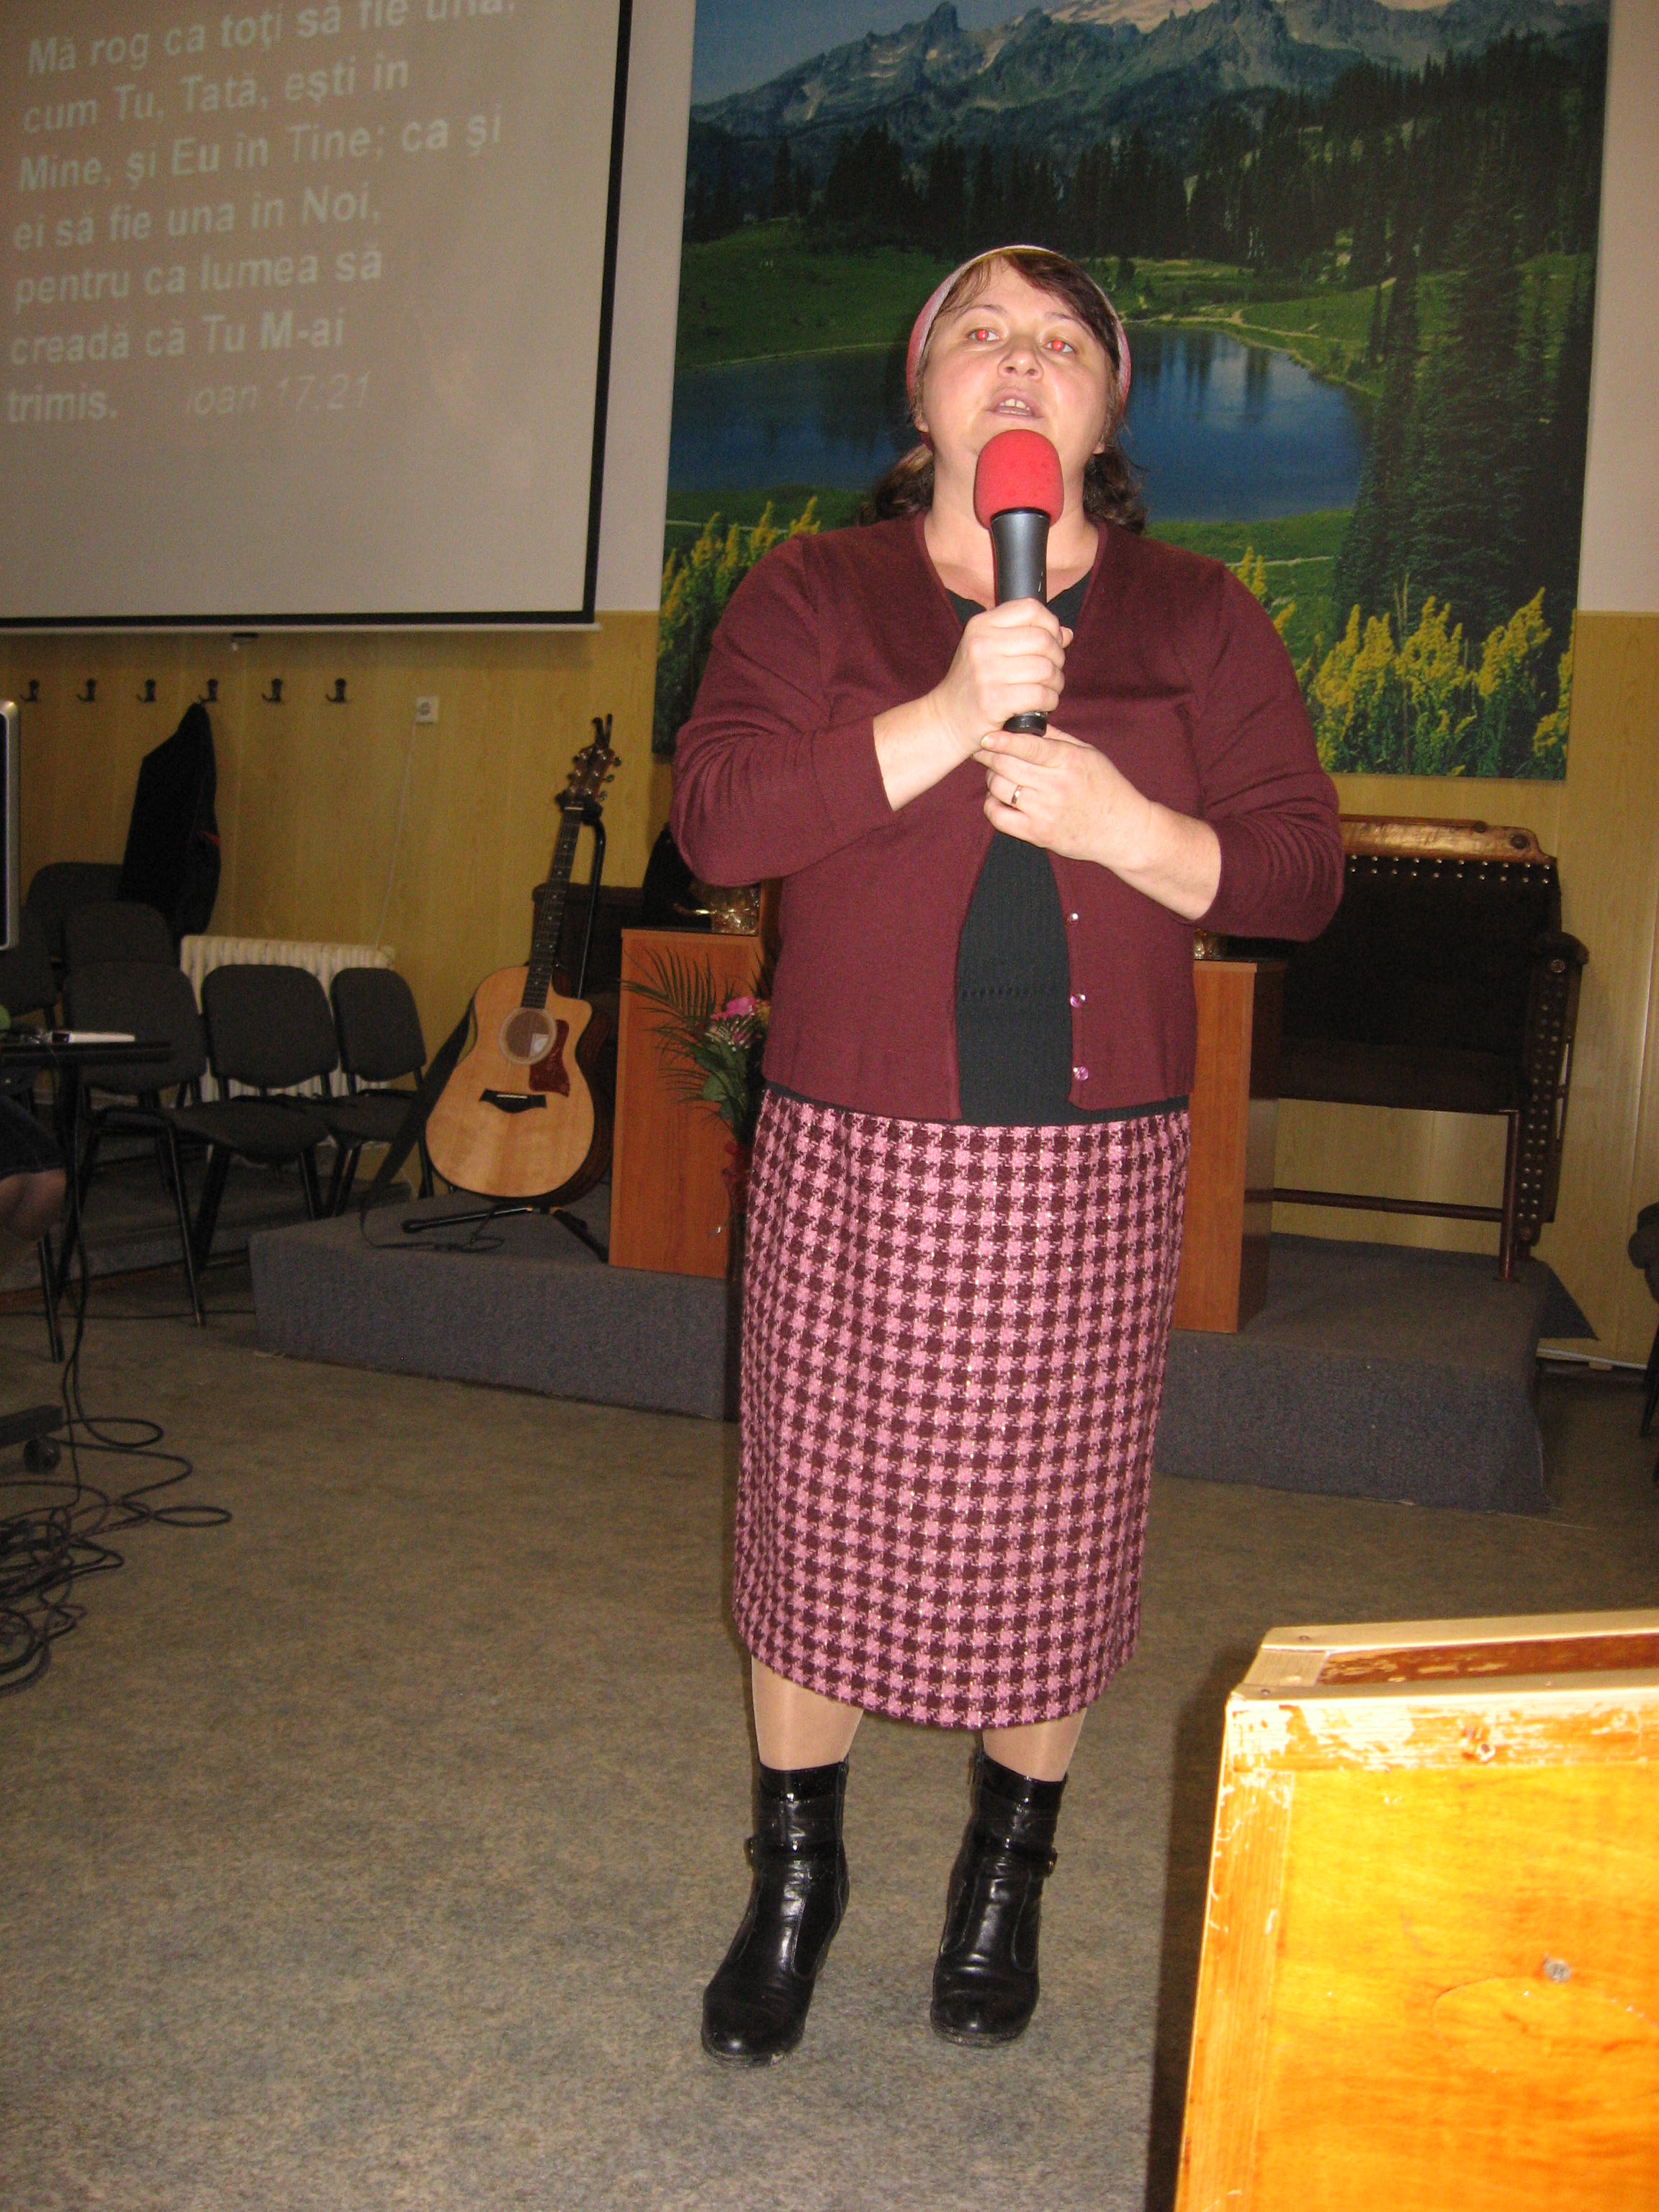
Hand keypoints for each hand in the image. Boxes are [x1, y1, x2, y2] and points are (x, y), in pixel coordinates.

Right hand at [929, 601, 1071, 760]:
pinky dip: (1050, 701)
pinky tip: (1044, 704)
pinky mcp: (994, 700)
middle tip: (1053, 671)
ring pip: (1046, 668)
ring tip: (1049, 689)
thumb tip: (1066, 633)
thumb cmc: (972, 684)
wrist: (945, 719)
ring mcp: (987, 672)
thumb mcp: (989, 651)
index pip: (1030, 609)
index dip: (1050, 624)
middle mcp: (981, 644)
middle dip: (1058, 657)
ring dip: (1056, 682)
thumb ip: (1025, 637)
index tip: (1052, 642)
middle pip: (1043, 639)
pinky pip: (1040, 694)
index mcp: (981, 625)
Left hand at [977, 725, 1224, 918]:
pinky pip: (999, 818)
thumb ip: (1056, 738)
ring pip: (999, 789)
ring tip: (997, 774)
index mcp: (1069, 761)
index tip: (986, 736)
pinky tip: (998, 798)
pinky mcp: (1038, 834)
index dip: (1003, 740)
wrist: (1123, 830)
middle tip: (985, 751)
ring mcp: (1046, 812)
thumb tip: (1025, 721)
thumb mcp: (1088, 754)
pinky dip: (991, 805)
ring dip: (991, 778)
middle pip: (1007, 765)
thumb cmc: (1106, 786)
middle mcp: (1056, 786)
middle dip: (990, 755)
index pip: (1029, 747)